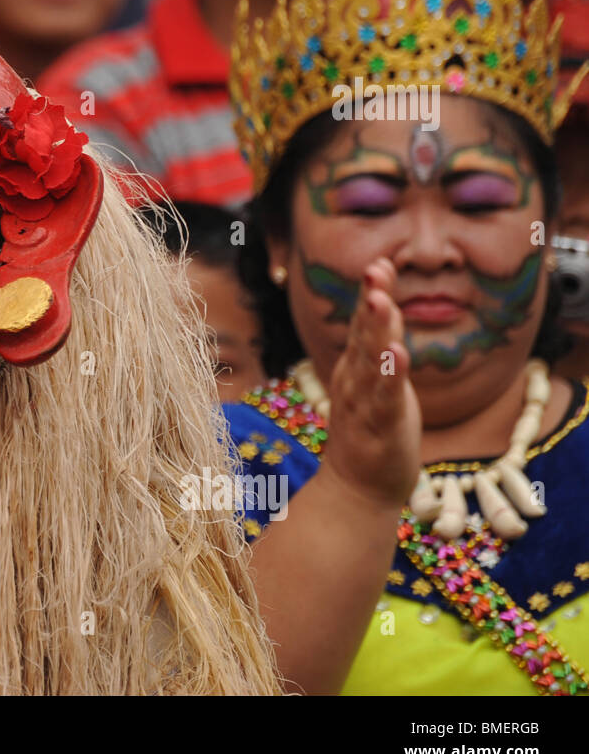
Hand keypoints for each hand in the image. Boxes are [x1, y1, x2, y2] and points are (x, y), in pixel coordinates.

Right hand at [322, 257, 421, 508]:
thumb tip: (382, 304)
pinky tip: (398, 354)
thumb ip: (377, 345)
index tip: (380, 263)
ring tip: (382, 302)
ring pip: (371, 363)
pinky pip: (385, 398)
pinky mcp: (379, 428)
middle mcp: (354, 380)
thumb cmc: (370, 433)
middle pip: (363, 335)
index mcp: (354, 368)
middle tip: (375, 270)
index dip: (371, 293)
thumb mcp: (374, 383)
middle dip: (371, 301)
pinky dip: (390, 375)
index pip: (364, 324)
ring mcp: (363, 404)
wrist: (356, 490)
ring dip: (376, 331)